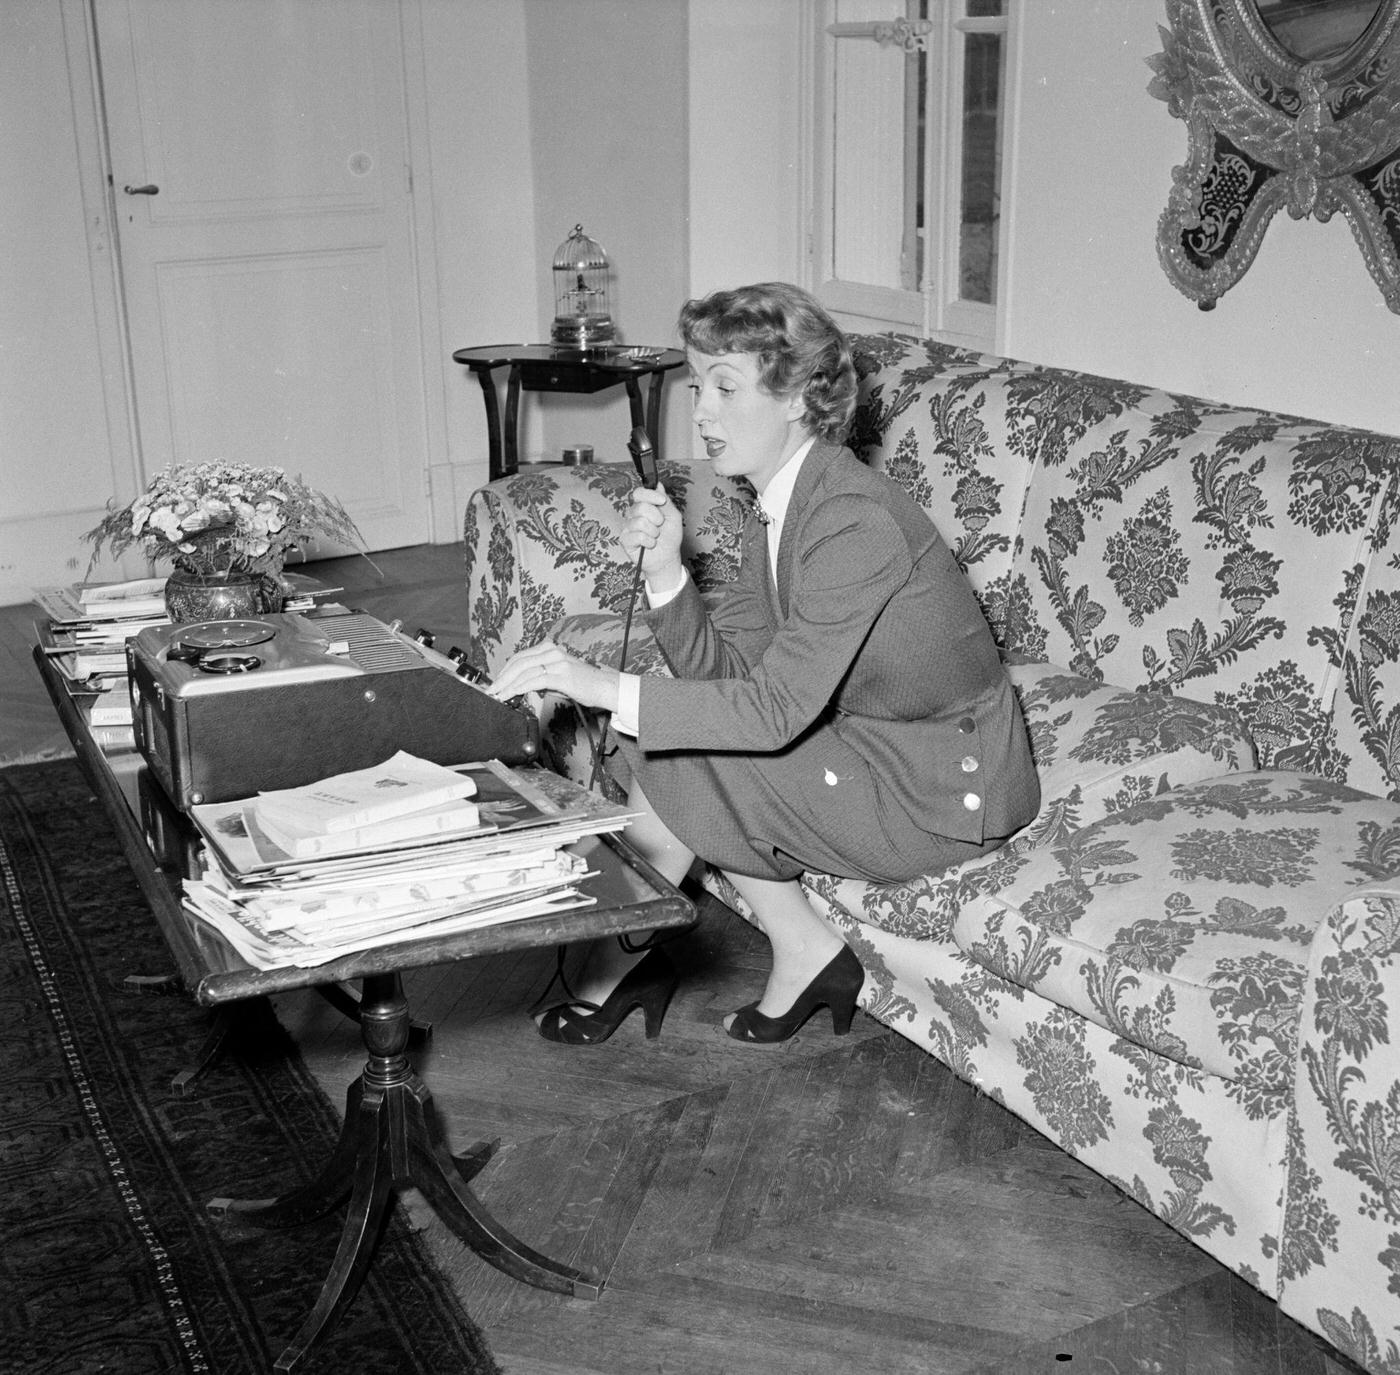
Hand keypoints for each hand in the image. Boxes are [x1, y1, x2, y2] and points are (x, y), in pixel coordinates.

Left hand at [487, 639, 620, 711]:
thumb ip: (540, 677)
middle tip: (491, 690)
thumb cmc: (584, 684)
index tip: (496, 682)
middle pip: (518, 662)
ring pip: (523, 671)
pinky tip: (511, 695)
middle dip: (502, 678)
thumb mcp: (558, 676)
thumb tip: (522, 686)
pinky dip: (518, 688)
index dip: (505, 670)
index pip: (521, 657)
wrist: (605, 688)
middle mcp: (552, 651)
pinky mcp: (561, 675)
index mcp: (550, 649)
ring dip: (507, 685)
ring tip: (498, 695)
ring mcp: (557, 662)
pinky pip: (534, 681)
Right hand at [620, 482, 683, 587]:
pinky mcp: (625, 540)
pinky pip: (637, 536)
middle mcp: (633, 514)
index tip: (662, 502)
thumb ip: (665, 501)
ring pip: (639, 522)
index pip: (639, 493)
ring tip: (656, 536)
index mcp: (644, 506)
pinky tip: (650, 544)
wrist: (667, 558)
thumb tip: (657, 485)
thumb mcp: (673, 516)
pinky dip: (648, 541)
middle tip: (660, 525)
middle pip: (640, 507)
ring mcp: (628, 527)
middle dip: (656, 517)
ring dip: (653, 531)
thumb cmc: (670, 537)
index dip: (650, 495)